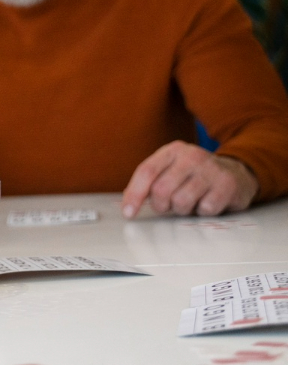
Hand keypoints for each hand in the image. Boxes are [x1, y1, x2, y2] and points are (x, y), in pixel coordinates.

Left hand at [122, 143, 258, 217]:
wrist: (237, 172)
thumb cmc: (195, 175)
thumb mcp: (171, 170)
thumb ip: (150, 182)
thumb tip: (128, 203)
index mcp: (173, 150)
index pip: (146, 172)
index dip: (134, 194)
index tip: (128, 213)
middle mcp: (192, 156)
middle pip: (161, 190)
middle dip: (161, 205)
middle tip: (170, 205)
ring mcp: (211, 169)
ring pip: (181, 202)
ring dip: (182, 210)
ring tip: (190, 202)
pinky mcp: (228, 185)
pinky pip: (205, 209)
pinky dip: (203, 212)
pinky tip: (208, 201)